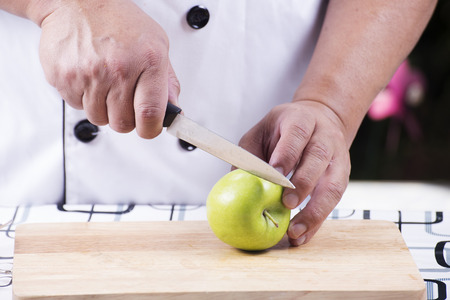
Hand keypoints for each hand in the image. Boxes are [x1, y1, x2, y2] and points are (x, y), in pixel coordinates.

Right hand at [38, 0, 179, 137]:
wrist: (78, 2)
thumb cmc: (119, 21)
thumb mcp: (157, 44)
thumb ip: (167, 81)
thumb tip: (173, 109)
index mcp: (148, 61)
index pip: (151, 115)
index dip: (150, 129)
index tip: (149, 128)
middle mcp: (118, 69)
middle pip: (123, 124)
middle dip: (126, 118)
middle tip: (124, 100)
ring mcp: (89, 74)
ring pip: (99, 118)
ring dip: (103, 108)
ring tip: (105, 83)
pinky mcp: (64, 78)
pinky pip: (77, 106)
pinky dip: (84, 97)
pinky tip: (89, 77)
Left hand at [238, 100, 350, 245]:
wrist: (320, 120)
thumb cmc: (283, 130)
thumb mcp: (261, 132)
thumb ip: (249, 155)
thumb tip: (235, 185)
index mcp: (301, 120)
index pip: (297, 133)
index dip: (287, 153)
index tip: (275, 173)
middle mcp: (323, 137)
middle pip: (317, 158)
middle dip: (302, 183)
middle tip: (286, 203)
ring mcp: (337, 157)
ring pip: (332, 184)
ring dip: (315, 210)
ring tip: (295, 230)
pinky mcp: (343, 176)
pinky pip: (333, 201)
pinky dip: (318, 220)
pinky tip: (303, 235)